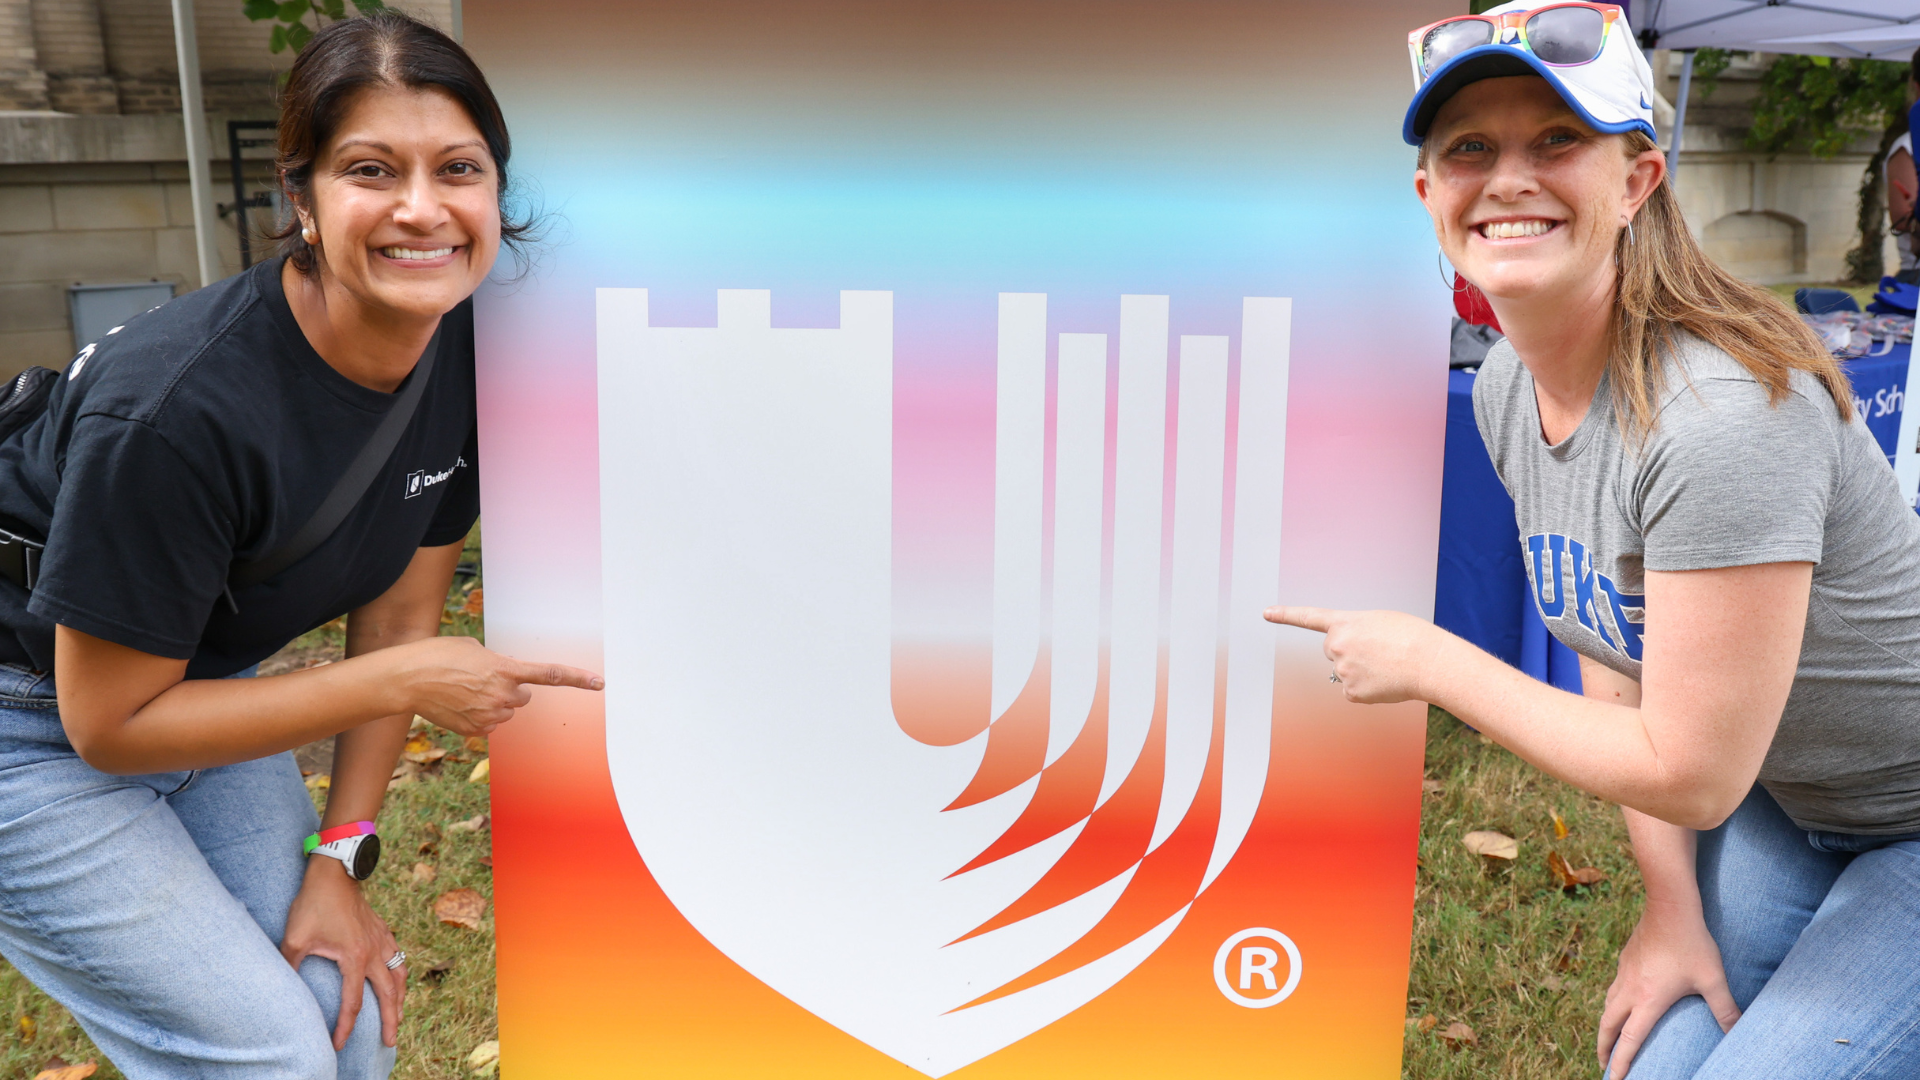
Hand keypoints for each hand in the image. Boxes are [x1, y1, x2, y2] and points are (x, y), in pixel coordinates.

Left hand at [282, 857, 405, 1049]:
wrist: (335, 871)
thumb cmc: (314, 903)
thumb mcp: (294, 938)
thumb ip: (289, 966)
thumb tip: (280, 990)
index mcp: (355, 958)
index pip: (353, 1003)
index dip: (345, 1027)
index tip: (338, 1045)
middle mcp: (374, 952)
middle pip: (387, 995)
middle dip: (390, 1020)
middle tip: (390, 1041)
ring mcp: (381, 939)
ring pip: (399, 975)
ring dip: (400, 998)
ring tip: (400, 1015)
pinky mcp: (381, 929)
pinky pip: (397, 956)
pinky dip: (400, 972)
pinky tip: (397, 977)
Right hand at [387, 635, 602, 736]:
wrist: (408, 679)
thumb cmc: (439, 655)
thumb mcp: (474, 649)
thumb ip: (498, 663)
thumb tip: (504, 677)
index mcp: (506, 670)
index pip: (549, 675)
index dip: (577, 678)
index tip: (599, 683)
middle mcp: (503, 696)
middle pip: (523, 697)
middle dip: (510, 690)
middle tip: (482, 679)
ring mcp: (490, 716)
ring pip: (505, 711)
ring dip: (493, 703)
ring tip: (463, 690)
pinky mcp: (476, 731)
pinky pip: (489, 725)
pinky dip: (478, 716)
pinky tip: (458, 704)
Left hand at [1262, 606, 1440, 703]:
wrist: (1427, 661)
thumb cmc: (1411, 637)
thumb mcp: (1380, 621)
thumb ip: (1357, 632)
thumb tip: (1351, 657)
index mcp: (1344, 623)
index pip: (1309, 617)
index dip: (1286, 615)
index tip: (1266, 613)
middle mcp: (1336, 646)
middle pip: (1332, 651)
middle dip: (1349, 652)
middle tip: (1376, 652)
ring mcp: (1341, 670)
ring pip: (1344, 672)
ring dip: (1361, 671)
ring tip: (1386, 666)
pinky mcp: (1351, 693)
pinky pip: (1353, 692)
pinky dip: (1367, 690)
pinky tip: (1384, 682)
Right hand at [1597, 900, 1740, 1077]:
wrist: (1669, 904)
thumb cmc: (1692, 942)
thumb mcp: (1713, 978)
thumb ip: (1725, 1009)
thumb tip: (1738, 1035)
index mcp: (1648, 1000)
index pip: (1628, 1040)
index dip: (1620, 1063)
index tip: (1612, 1079)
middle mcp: (1630, 989)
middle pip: (1607, 1026)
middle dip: (1604, 1049)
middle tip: (1604, 1065)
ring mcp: (1624, 972)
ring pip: (1607, 1006)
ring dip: (1606, 1027)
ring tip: (1609, 1038)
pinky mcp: (1626, 959)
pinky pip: (1614, 988)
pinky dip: (1613, 1004)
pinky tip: (1622, 1001)